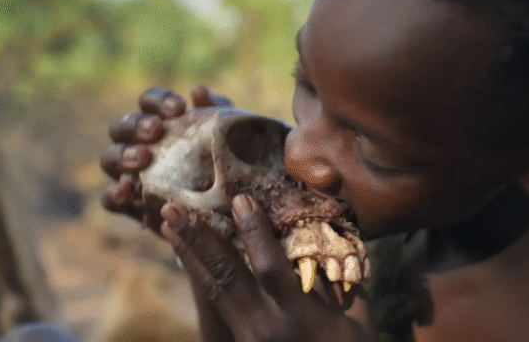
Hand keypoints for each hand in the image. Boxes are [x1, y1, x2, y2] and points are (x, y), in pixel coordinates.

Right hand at [100, 85, 231, 228]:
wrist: (227, 211)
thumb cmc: (224, 166)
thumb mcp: (228, 139)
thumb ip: (216, 113)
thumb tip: (199, 91)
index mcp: (159, 121)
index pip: (149, 102)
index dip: (158, 100)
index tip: (179, 108)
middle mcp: (137, 144)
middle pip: (121, 126)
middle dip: (135, 124)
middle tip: (156, 130)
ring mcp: (128, 175)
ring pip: (109, 158)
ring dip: (122, 155)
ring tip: (142, 158)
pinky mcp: (128, 205)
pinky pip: (109, 199)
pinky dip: (114, 194)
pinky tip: (125, 192)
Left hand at [160, 195, 376, 341]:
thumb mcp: (358, 320)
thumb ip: (342, 280)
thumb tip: (331, 238)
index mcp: (299, 318)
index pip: (270, 269)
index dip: (255, 234)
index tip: (241, 200)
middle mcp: (266, 326)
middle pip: (225, 277)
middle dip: (199, 239)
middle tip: (172, 209)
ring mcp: (248, 337)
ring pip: (213, 290)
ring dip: (190, 254)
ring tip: (169, 225)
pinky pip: (216, 303)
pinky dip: (201, 274)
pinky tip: (189, 255)